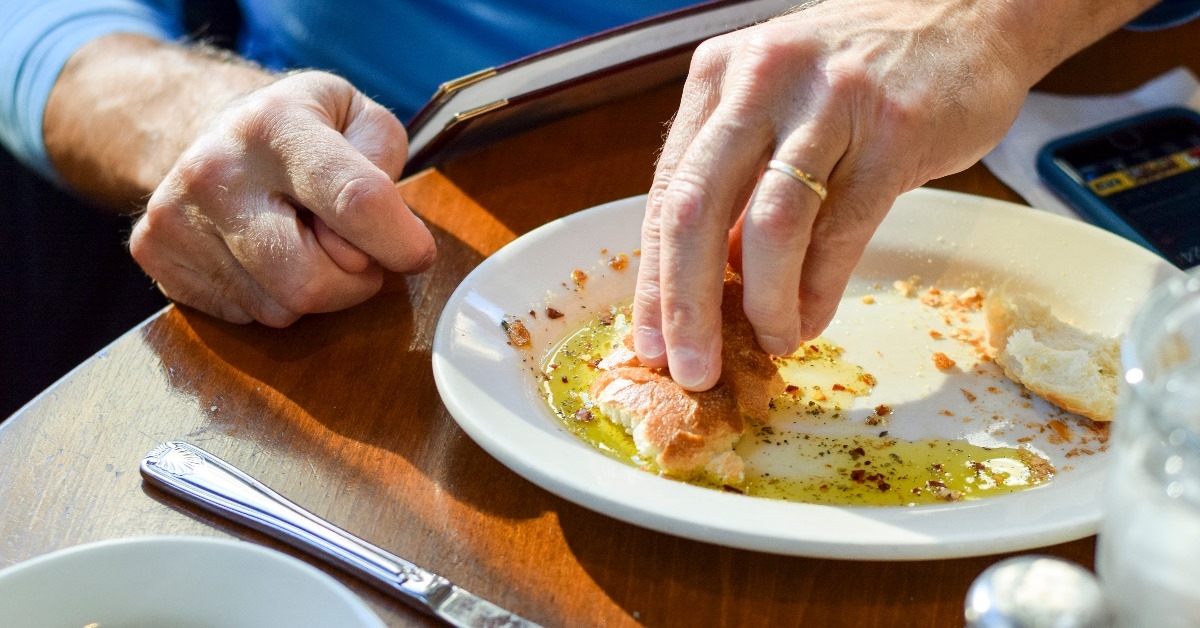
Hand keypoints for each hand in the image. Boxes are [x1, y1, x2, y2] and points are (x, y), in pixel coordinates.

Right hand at [129, 71, 434, 325]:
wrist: (209, 128)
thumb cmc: (305, 129)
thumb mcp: (360, 118)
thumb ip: (384, 166)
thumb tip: (385, 236)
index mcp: (277, 125)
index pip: (356, 202)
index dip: (399, 242)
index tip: (417, 255)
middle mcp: (216, 169)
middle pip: (310, 280)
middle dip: (354, 281)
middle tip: (359, 253)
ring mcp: (175, 215)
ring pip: (279, 308)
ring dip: (315, 292)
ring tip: (305, 244)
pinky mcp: (155, 254)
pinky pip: (242, 316)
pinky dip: (271, 298)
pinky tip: (265, 255)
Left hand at [632, 0, 1154, 389]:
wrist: (968, 13)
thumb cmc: (859, 75)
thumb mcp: (776, 105)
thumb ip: (737, 183)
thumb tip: (706, 288)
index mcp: (718, 77)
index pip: (665, 193)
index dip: (652, 280)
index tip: (650, 343)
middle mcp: (761, 80)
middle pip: (696, 212)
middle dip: (686, 306)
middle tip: (691, 371)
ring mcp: (829, 102)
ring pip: (769, 227)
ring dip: (764, 304)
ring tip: (769, 341)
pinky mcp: (893, 131)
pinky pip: (841, 232)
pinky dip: (818, 290)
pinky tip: (810, 320)